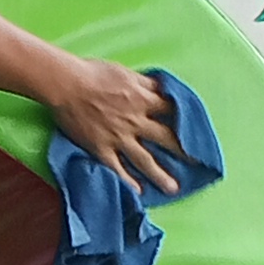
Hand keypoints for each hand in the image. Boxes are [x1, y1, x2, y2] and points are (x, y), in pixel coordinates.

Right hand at [54, 55, 185, 190]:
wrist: (66, 84)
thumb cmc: (93, 72)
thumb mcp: (125, 72)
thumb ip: (144, 84)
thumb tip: (160, 89)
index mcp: (143, 98)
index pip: (172, 111)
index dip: (185, 121)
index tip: (196, 131)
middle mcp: (135, 120)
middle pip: (165, 138)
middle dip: (183, 152)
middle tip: (197, 164)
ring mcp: (119, 137)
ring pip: (144, 159)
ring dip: (160, 175)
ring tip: (173, 188)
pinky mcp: (101, 148)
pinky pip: (117, 168)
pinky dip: (127, 181)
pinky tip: (137, 192)